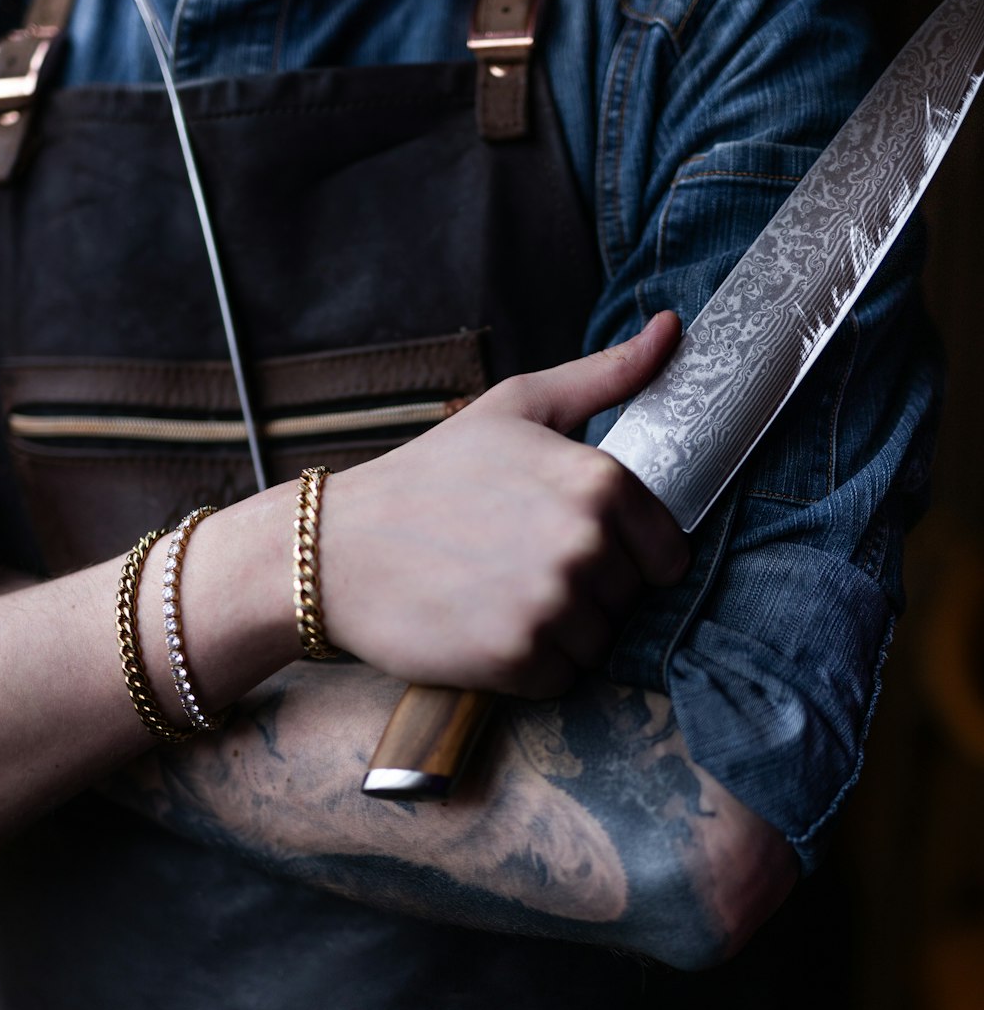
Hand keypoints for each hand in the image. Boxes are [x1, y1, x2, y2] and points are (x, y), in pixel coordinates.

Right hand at [321, 313, 688, 694]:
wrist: (337, 547)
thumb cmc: (431, 475)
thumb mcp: (518, 406)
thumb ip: (606, 375)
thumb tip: (672, 330)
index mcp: (599, 481)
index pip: (667, 553)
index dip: (625, 554)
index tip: (573, 542)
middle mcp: (585, 542)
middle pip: (630, 599)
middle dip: (587, 591)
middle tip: (519, 563)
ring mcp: (552, 603)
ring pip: (598, 643)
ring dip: (559, 631)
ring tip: (499, 593)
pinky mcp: (519, 657)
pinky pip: (560, 679)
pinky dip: (528, 665)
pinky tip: (484, 625)